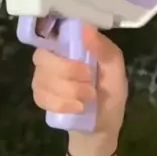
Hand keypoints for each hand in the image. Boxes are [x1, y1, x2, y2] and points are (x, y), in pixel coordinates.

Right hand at [31, 24, 127, 145]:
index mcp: (72, 45)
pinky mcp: (40, 96)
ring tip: (87, 100)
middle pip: (43, 57)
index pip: (53, 32)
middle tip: (90, 86)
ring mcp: (43, 76)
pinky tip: (76, 108)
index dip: (59, 41)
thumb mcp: (116, 72)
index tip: (77, 56)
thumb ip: (104, 50)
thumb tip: (85, 27)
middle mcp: (53, 57)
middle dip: (68, 74)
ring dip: (68, 92)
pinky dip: (60, 104)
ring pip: (42, 78)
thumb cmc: (110, 95)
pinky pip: (40, 96)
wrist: (101, 129)